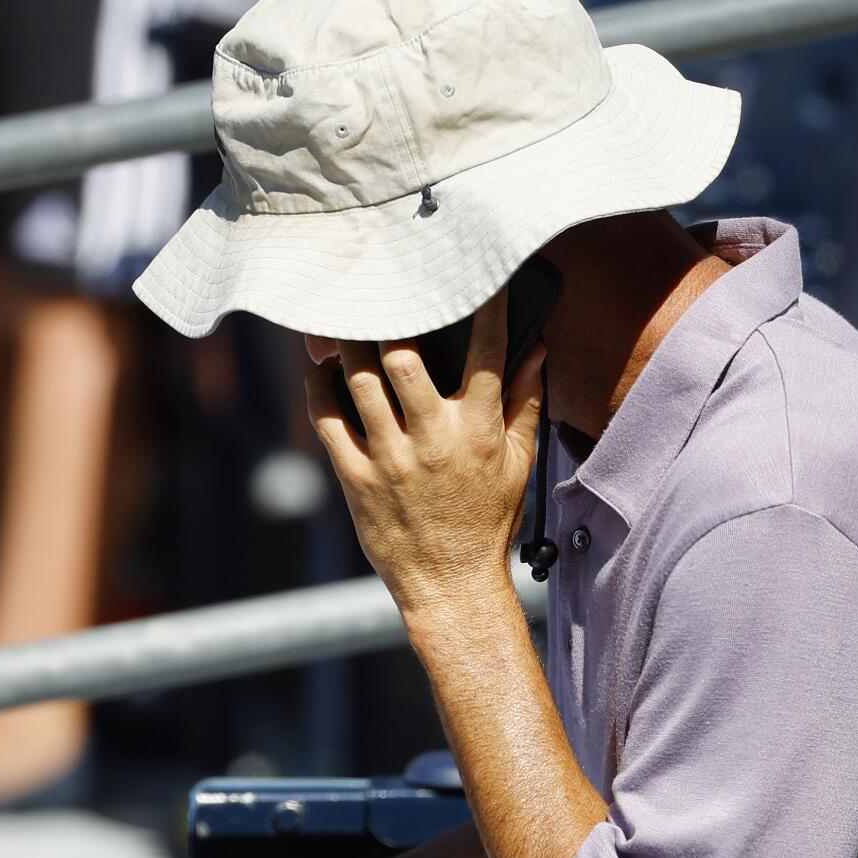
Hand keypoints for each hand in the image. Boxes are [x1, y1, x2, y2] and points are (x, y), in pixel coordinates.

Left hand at [304, 291, 544, 622]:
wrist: (451, 585)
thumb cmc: (487, 520)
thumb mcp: (518, 463)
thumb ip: (525, 402)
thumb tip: (537, 349)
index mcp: (478, 430)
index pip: (486, 351)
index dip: (484, 304)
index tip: (475, 271)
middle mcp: (432, 440)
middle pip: (403, 358)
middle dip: (391, 319)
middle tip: (381, 291)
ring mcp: (389, 460)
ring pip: (359, 381)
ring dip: (349, 344)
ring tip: (346, 322)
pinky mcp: (355, 479)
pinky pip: (326, 419)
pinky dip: (321, 387)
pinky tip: (326, 371)